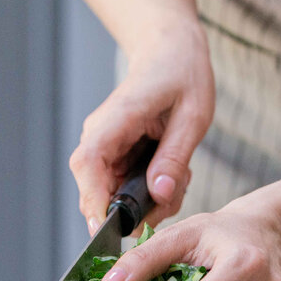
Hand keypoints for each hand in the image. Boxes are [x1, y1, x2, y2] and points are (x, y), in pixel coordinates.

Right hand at [70, 22, 214, 231]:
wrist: (170, 51)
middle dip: (134, 209)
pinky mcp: (113, 156)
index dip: (92, 199)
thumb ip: (175, 157)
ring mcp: (104, 147)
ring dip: (147, 202)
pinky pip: (123, 188)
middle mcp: (100, 135)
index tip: (105, 229)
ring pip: (112, 195)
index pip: (88, 163)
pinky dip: (148, 192)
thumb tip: (159, 195)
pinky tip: (171, 173)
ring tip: (180, 177)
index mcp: (116, 117)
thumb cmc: (182, 73)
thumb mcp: (193, 115)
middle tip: (173, 197)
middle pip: (96, 189)